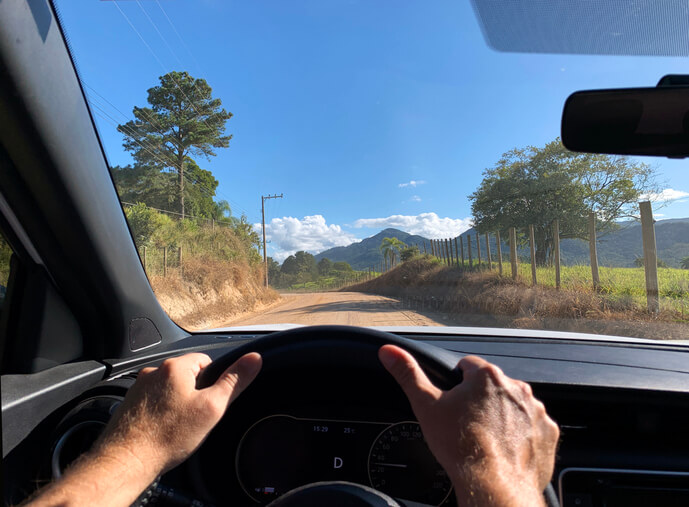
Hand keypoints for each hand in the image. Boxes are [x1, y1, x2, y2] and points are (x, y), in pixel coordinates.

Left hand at [94, 352, 261, 475]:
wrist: (127, 461)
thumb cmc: (167, 436)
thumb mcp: (212, 408)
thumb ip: (234, 381)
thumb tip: (253, 359)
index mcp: (175, 367)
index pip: (206, 361)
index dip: (213, 382)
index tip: (210, 401)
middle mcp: (153, 372)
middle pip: (187, 375)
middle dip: (194, 394)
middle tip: (195, 417)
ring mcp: (139, 388)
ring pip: (169, 390)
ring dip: (176, 403)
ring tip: (177, 426)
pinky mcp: (130, 404)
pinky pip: (154, 402)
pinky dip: (161, 413)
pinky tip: (162, 430)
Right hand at [378, 345, 558, 506]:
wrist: (493, 486)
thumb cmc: (461, 447)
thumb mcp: (426, 406)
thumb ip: (408, 374)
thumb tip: (389, 351)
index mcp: (487, 375)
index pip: (468, 367)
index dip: (456, 385)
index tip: (453, 405)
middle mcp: (516, 387)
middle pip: (492, 386)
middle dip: (480, 400)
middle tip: (467, 425)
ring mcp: (535, 410)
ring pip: (513, 405)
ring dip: (502, 416)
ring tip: (486, 439)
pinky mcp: (548, 432)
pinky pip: (532, 426)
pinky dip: (521, 434)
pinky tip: (505, 448)